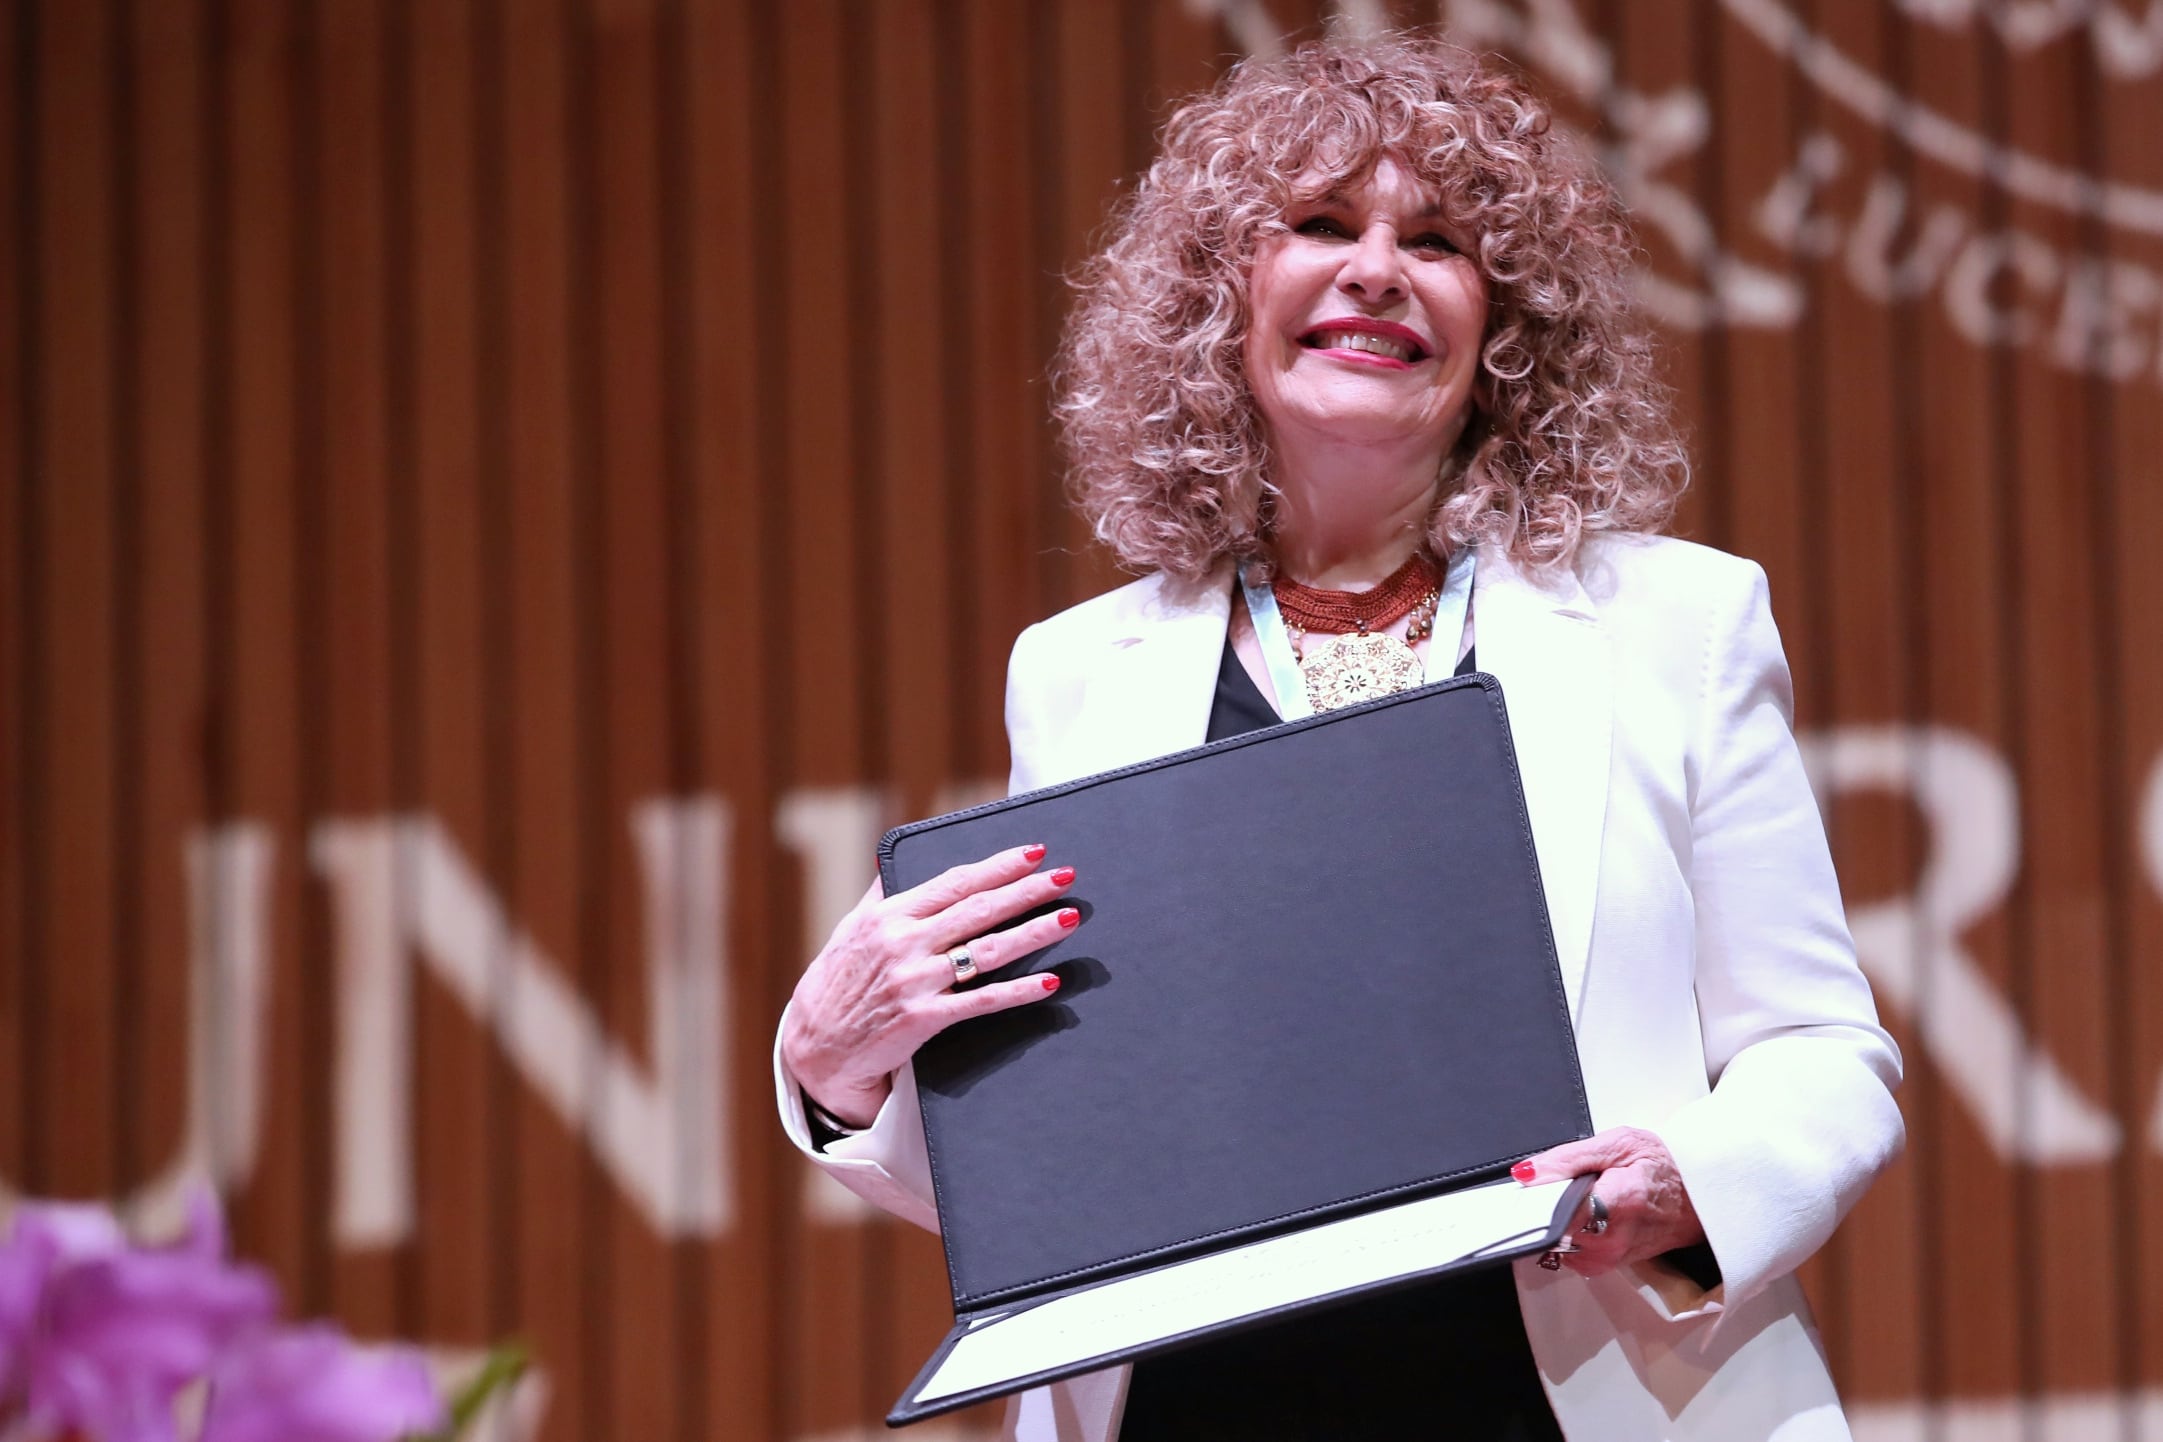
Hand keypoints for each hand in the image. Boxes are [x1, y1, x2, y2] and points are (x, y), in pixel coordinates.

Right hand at [781, 844, 1079, 1127]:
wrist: (816, 1047)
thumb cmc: (836, 984)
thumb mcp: (850, 929)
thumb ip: (881, 895)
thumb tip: (897, 860)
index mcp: (889, 915)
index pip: (954, 882)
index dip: (997, 866)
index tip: (1033, 853)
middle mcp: (903, 943)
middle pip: (978, 911)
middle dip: (1027, 891)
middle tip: (1066, 876)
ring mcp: (915, 981)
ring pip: (987, 951)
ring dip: (1033, 933)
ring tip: (1069, 918)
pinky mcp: (923, 1019)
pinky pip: (981, 1002)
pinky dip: (1017, 991)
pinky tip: (1049, 982)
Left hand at [1512, 1126, 1703, 1276]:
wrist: (1700, 1198)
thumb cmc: (1666, 1167)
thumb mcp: (1620, 1143)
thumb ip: (1568, 1158)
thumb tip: (1528, 1173)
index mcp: (1618, 1203)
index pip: (1555, 1213)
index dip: (1537, 1198)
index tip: (1532, 1187)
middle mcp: (1614, 1239)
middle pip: (1550, 1229)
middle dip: (1547, 1207)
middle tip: (1565, 1186)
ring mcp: (1611, 1257)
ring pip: (1557, 1243)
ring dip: (1558, 1221)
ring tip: (1582, 1198)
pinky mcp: (1609, 1265)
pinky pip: (1571, 1252)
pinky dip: (1570, 1233)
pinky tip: (1586, 1215)